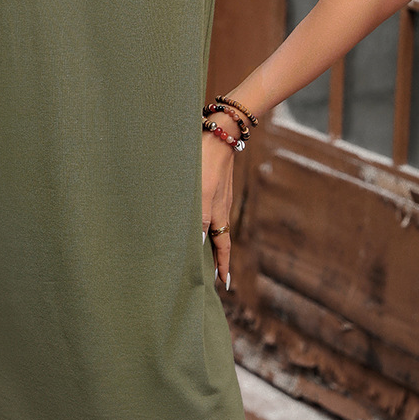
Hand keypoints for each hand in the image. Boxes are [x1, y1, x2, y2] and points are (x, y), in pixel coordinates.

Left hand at [201, 130, 235, 290]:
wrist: (219, 135)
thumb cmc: (206, 165)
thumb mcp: (202, 196)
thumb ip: (201, 221)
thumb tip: (200, 244)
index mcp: (219, 215)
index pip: (223, 247)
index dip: (222, 266)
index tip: (224, 284)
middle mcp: (220, 208)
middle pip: (219, 238)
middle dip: (216, 257)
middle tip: (212, 274)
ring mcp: (218, 196)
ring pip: (213, 223)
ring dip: (208, 239)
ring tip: (200, 252)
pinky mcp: (213, 184)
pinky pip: (209, 209)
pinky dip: (204, 221)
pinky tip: (194, 217)